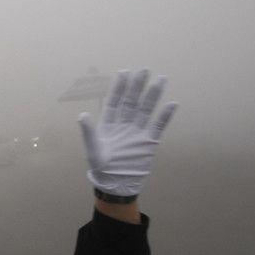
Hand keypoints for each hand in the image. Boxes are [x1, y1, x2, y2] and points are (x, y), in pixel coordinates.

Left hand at [78, 69, 177, 196]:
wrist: (116, 185)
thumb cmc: (101, 168)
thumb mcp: (93, 149)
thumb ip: (89, 132)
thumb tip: (82, 114)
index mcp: (109, 125)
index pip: (115, 102)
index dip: (119, 87)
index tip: (124, 72)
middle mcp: (124, 125)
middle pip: (132, 102)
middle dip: (137, 86)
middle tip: (144, 69)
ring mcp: (137, 132)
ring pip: (146, 110)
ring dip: (153, 95)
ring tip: (161, 79)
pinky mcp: (149, 143)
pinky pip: (158, 126)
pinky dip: (164, 116)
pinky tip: (172, 104)